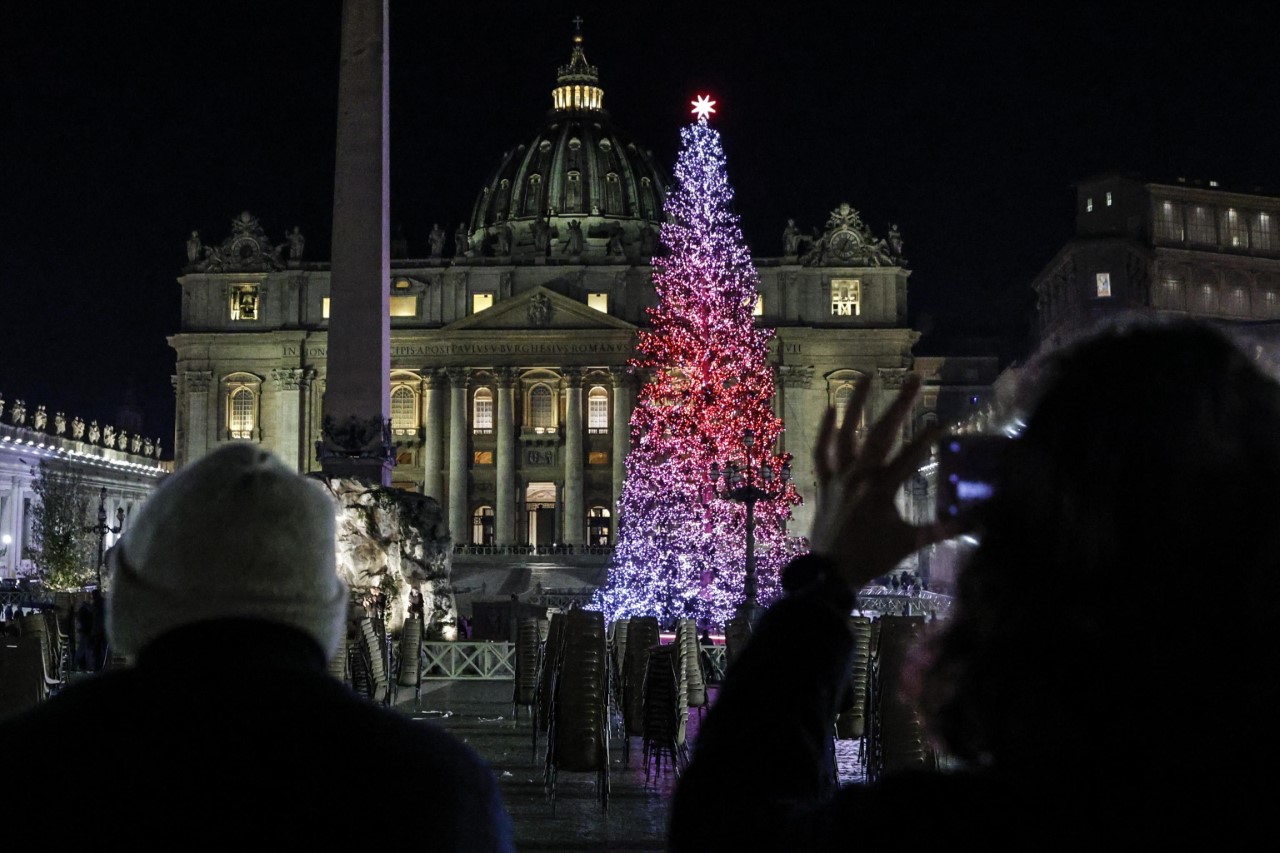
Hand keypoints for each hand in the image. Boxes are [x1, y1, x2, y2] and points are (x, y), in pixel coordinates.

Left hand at [808, 374, 961, 590]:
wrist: (830, 573)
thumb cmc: (872, 558)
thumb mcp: (909, 544)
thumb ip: (941, 530)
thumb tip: (974, 523)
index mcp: (882, 490)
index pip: (910, 457)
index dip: (927, 438)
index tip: (942, 420)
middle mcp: (859, 477)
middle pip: (881, 434)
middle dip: (900, 405)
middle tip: (915, 379)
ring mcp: (839, 477)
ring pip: (847, 433)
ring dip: (857, 404)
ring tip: (866, 376)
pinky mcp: (824, 482)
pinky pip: (822, 452)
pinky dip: (825, 431)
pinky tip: (830, 409)